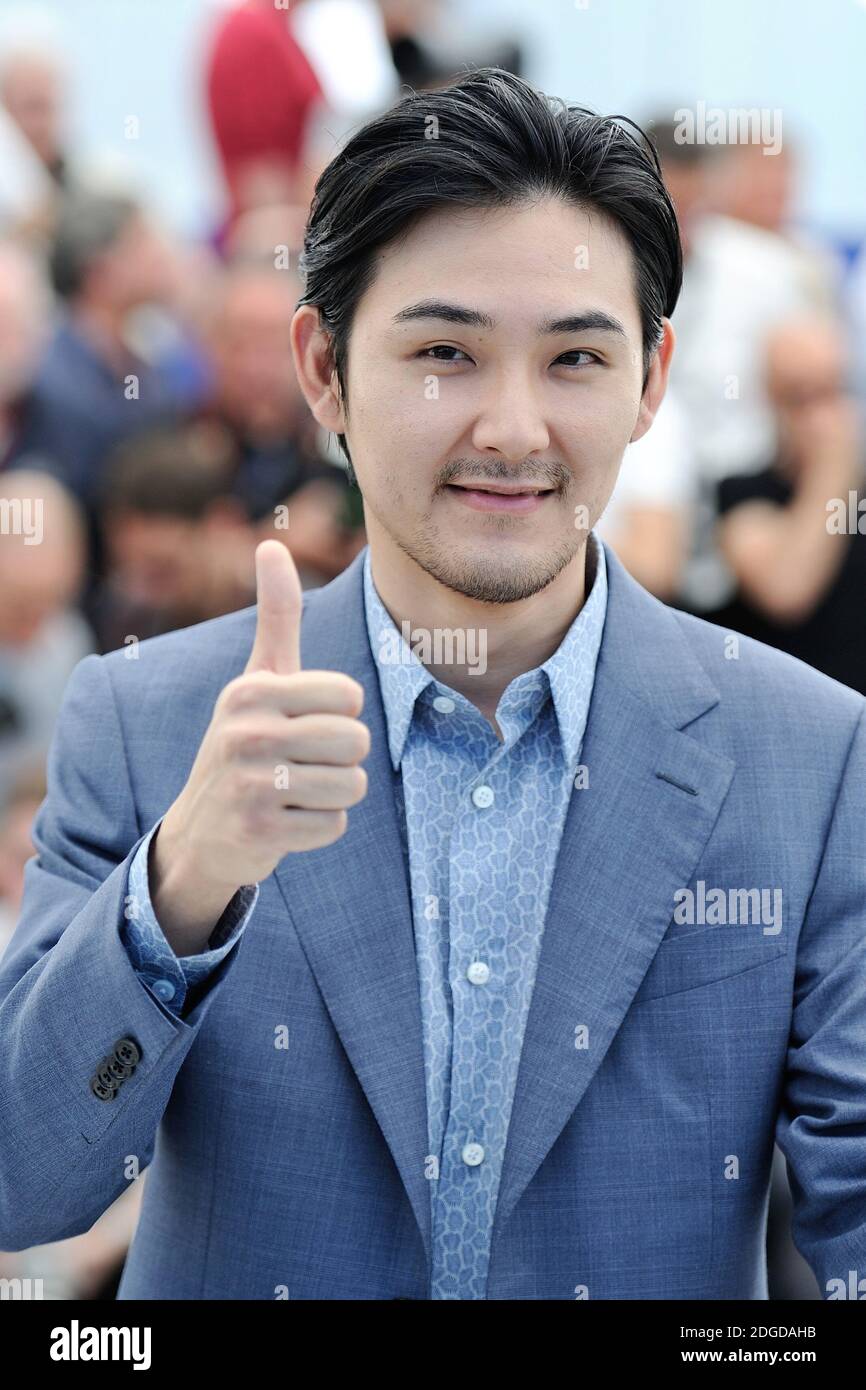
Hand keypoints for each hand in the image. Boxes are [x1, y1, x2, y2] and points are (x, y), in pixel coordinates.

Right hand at [150, 540, 369, 947]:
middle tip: (302, 763)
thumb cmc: (244, 742)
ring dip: (334, 794)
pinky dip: (320, 828)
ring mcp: (250, 785)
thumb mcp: (257, 680)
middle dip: (342, 757)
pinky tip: (287, 821)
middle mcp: (246, 734)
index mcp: (250, 691)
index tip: (303, 723)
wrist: (201, 830)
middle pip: (356, 741)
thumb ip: (276, 616)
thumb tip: (272, 544)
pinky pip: (335, 826)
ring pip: (352, 785)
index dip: (340, 714)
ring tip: (296, 791)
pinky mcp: (259, 832)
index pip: (350, 696)